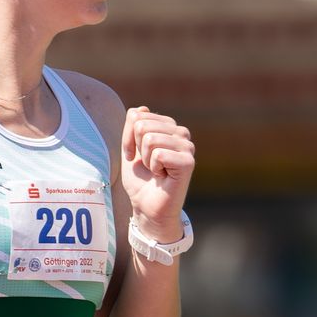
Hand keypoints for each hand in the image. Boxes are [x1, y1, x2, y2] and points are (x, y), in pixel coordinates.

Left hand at [121, 105, 193, 235]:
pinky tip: (163, 176)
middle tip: (147, 165)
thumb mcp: (130, 149)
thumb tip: (142, 108)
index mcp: (168, 126)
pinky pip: (158, 154)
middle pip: (142, 125)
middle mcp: (181, 133)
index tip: (134, 156)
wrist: (147, 207)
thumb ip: (132, 127)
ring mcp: (187, 146)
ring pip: (150, 138)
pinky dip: (154, 168)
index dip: (128, 138)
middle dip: (137, 149)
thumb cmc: (140, 180)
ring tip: (156, 171)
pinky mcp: (188, 161)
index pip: (137, 115)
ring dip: (146, 160)